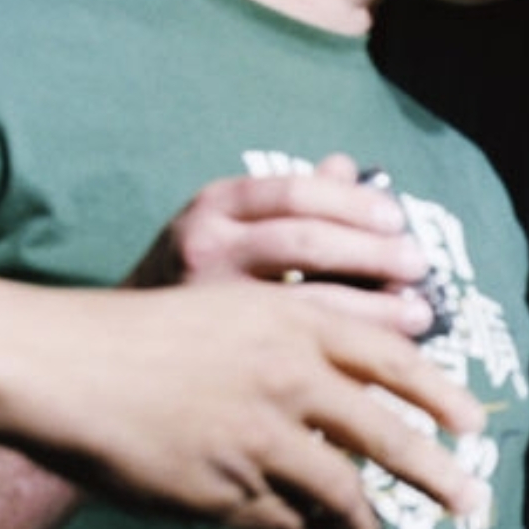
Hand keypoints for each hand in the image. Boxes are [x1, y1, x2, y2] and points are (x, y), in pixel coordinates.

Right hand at [41, 276, 480, 528]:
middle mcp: (289, 381)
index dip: (442, 397)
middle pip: (390, 439)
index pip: (395, 364)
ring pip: (342, 495)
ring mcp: (260, 441)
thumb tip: (363, 367)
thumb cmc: (147, 333)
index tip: (474, 425)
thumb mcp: (234, 307)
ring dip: (369, 523)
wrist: (67, 368)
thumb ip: (301, 332)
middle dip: (440, 478)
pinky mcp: (226, 493)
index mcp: (295, 324)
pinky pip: (289, 526)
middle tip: (473, 505)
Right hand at [133, 157, 437, 334]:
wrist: (110, 346)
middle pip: (306, 244)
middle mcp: (205, 248)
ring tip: (417, 317)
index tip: (397, 220)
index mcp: (212, 206)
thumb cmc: (189, 280)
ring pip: (306, 305)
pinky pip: (294, 359)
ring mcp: (207, 308)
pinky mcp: (213, 359)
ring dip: (374, 312)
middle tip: (418, 272)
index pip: (295, 192)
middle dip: (373, 256)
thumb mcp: (226, 223)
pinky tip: (381, 365)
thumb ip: (286, 200)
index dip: (354, 203)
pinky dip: (344, 360)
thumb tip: (346, 163)